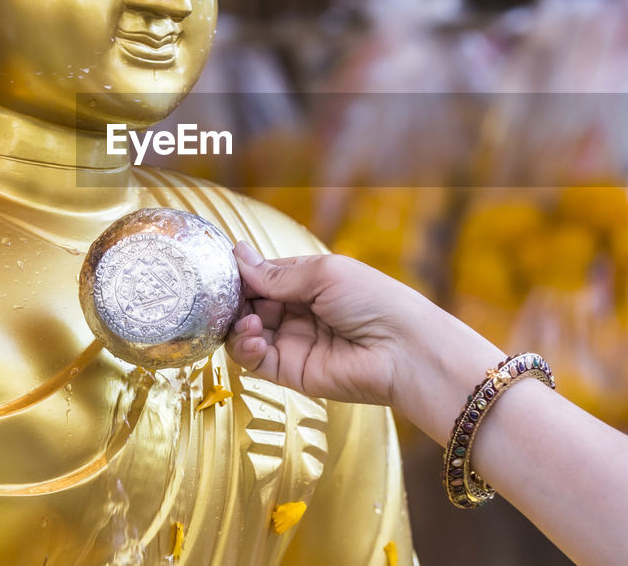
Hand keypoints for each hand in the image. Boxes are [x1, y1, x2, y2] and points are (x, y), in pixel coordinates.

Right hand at [225, 242, 504, 440]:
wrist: (404, 350)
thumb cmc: (374, 301)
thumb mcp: (324, 274)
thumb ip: (277, 274)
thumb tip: (237, 253)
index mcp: (308, 282)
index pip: (262, 276)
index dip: (242, 275)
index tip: (223, 272)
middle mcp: (298, 311)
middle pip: (250, 304)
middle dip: (235, 301)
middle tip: (226, 299)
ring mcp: (294, 342)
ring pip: (246, 333)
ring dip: (239, 325)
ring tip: (250, 321)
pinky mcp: (292, 372)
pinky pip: (256, 361)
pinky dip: (246, 348)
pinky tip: (256, 337)